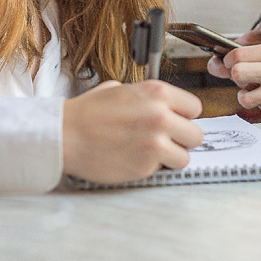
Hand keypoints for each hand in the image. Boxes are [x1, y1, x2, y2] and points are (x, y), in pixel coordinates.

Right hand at [62, 80, 202, 183]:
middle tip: (164, 141)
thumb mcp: (121, 90)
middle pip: (196, 135)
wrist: (64, 135)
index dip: (183, 117)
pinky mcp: (145, 167)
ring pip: (185, 157)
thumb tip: (166, 106)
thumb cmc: (88, 113)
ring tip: (150, 153)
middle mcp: (160, 116)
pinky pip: (162, 170)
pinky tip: (134, 159)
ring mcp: (154, 143)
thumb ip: (148, 97)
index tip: (173, 122)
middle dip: (181, 139)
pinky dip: (152, 168)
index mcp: (157, 93)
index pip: (195, 108)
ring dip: (171, 157)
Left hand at [216, 17, 260, 114]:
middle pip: (236, 75)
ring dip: (244, 91)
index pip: (236, 56)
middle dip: (233, 72)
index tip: (231, 57)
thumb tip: (253, 33)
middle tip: (240, 70)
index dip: (228, 56)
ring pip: (244, 98)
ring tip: (253, 84)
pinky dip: (260, 100)